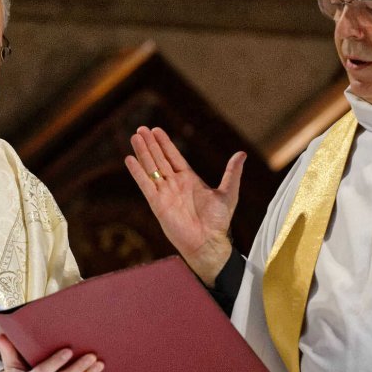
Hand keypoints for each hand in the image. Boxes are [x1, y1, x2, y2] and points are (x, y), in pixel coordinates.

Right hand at [125, 126, 244, 285]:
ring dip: (143, 152)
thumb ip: (232, 173)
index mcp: (189, 180)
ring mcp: (165, 193)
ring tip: (135, 137)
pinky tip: (129, 159)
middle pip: (159, 159)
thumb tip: (242, 154)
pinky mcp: (157, 204)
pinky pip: (145, 184)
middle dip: (150, 144)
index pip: (173, 157)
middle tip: (141, 129)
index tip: (156, 130)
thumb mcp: (228, 193)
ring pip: (151, 168)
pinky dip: (137, 172)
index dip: (165, 143)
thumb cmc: (218, 221)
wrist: (207, 242)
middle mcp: (175, 184)